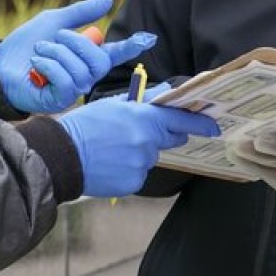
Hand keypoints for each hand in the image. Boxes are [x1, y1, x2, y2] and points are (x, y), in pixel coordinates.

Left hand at [0, 0, 156, 112]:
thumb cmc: (23, 46)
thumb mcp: (54, 22)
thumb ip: (81, 13)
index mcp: (85, 56)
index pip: (114, 52)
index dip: (131, 46)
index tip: (149, 38)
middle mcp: (84, 75)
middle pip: (99, 60)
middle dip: (76, 43)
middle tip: (56, 38)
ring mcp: (73, 90)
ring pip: (81, 70)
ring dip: (56, 54)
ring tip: (39, 53)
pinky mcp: (60, 100)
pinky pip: (68, 82)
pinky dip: (50, 66)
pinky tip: (36, 65)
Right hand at [58, 84, 220, 196]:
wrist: (62, 156)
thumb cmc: (84, 125)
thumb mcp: (112, 105)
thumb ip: (142, 101)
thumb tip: (164, 92)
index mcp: (143, 119)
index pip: (180, 120)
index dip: (200, 123)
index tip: (213, 126)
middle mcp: (146, 142)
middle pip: (169, 140)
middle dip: (162, 135)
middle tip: (141, 133)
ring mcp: (141, 164)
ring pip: (150, 157)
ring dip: (139, 152)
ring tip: (112, 149)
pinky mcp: (133, 183)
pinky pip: (139, 173)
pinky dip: (129, 169)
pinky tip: (110, 163)